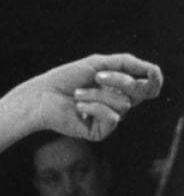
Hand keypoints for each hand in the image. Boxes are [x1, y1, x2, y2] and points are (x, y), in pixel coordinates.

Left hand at [11, 53, 163, 140]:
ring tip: (77, 94)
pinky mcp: (101, 131)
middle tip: (96, 76)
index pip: (149, 86)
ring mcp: (110, 118)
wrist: (41, 96)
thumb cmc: (65, 78)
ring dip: (97, 94)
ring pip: (123, 103)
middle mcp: (118, 104)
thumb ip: (125, 63)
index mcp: (120, 88)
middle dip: (119, 80)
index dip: (154, 78)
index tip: (151, 71)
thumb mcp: (96, 64)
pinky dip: (94, 107)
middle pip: (140, 92)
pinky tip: (78, 107)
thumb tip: (152, 69)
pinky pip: (113, 118)